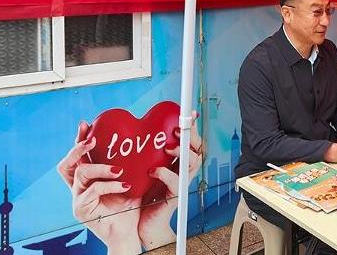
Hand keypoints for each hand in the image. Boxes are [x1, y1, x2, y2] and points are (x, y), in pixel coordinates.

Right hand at [57, 121, 141, 252]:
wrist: (129, 232)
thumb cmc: (129, 206)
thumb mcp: (130, 179)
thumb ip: (128, 163)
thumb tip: (142, 140)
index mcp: (87, 179)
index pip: (77, 156)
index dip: (78, 139)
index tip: (85, 124)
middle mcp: (78, 188)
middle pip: (66, 164)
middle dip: (78, 148)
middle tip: (93, 140)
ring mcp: (77, 199)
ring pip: (81, 174)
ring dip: (100, 167)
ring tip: (118, 169)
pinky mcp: (81, 210)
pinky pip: (92, 191)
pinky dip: (109, 185)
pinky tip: (124, 185)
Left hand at [138, 111, 203, 248]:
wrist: (142, 222)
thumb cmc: (143, 194)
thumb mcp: (145, 167)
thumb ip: (147, 152)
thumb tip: (138, 130)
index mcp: (178, 162)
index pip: (190, 141)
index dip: (192, 127)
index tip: (189, 114)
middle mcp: (183, 171)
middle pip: (198, 149)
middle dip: (191, 137)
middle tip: (178, 130)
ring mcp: (181, 183)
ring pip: (193, 163)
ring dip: (182, 152)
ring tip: (168, 148)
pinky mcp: (175, 196)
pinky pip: (175, 182)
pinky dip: (165, 174)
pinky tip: (153, 171)